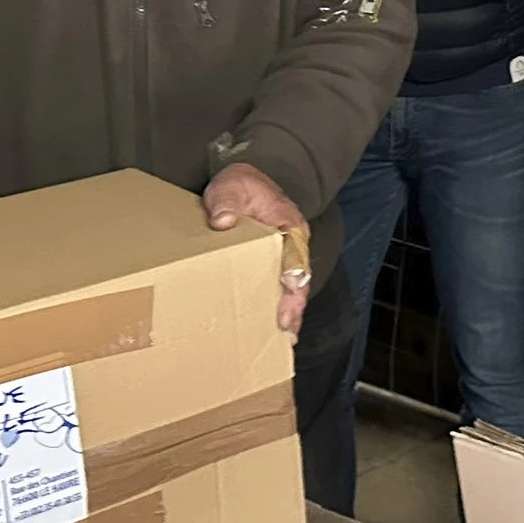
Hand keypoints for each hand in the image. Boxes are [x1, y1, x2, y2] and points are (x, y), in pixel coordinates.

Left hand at [201, 162, 312, 335]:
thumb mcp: (231, 186)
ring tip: (286, 338)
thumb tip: (223, 220)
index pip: (295, 248)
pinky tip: (279, 332)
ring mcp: (285, 258)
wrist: (245, 184)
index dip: (293, 268)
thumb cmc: (241, 187)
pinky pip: (282, 290)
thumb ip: (227, 200)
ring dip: (291, 312)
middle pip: (300, 276)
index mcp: (288, 223)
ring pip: (294, 288)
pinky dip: (283, 310)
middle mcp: (293, 244)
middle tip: (287, 326)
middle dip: (295, 303)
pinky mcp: (273, 267)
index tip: (290, 285)